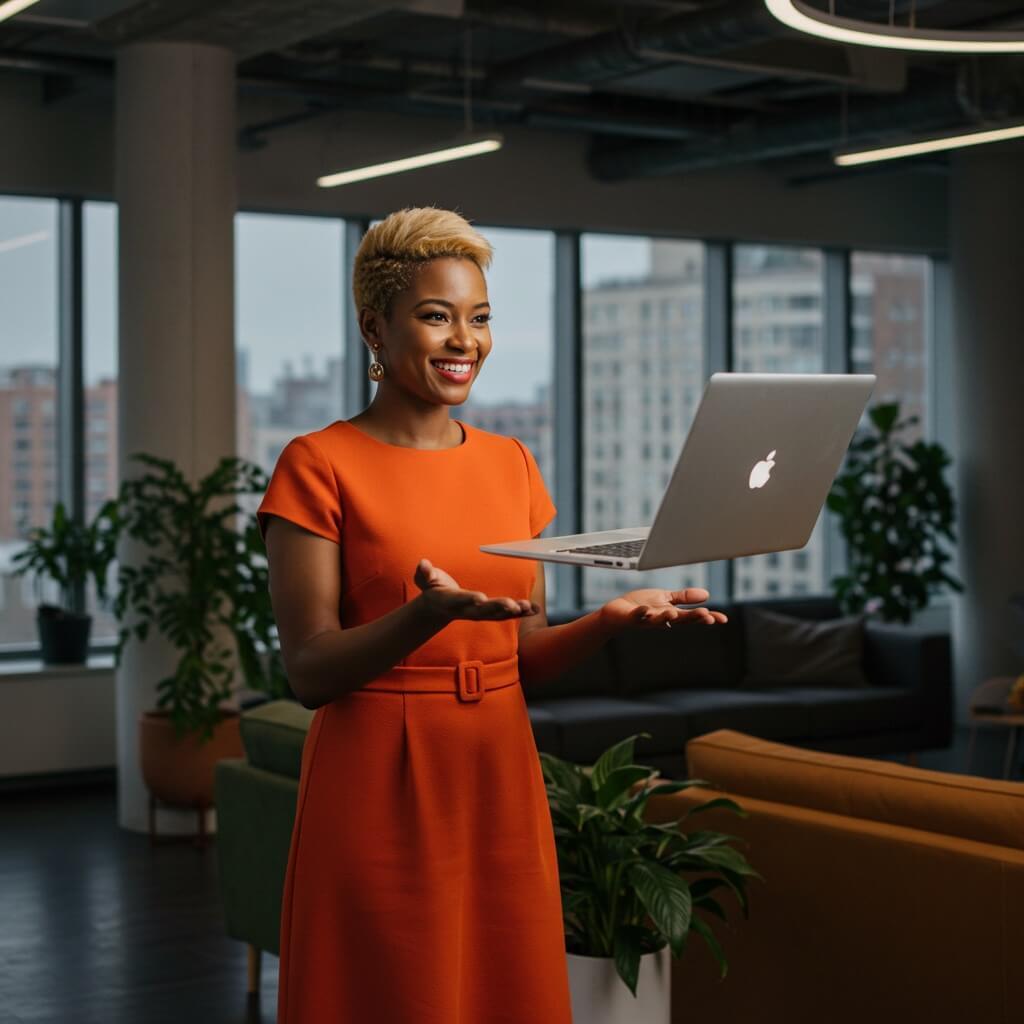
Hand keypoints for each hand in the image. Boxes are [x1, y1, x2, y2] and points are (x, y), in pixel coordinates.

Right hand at [413, 558, 538, 625]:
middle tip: (513, 606)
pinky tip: (535, 609)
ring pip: (498, 615)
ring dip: (514, 611)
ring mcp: (480, 613)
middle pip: (484, 611)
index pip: (461, 600)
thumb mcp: (425, 579)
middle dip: (498, 608)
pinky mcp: (490, 612)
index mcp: (452, 600)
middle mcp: (467, 610)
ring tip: (528, 607)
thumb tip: (422, 564)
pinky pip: (506, 614)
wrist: (438, 607)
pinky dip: (521, 612)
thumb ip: (424, 572)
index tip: (480, 598)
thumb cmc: (434, 588)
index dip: (470, 599)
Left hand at [600, 587, 727, 632]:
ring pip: (659, 620)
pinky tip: (646, 609)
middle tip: (707, 616)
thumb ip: (684, 598)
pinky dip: (641, 613)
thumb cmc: (642, 605)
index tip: (723, 619)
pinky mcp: (632, 617)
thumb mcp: (666, 599)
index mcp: (672, 614)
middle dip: (693, 618)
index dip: (707, 618)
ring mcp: (647, 619)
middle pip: (680, 619)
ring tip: (674, 613)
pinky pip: (637, 616)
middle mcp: (661, 619)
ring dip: (667, 617)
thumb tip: (707, 595)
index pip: (692, 617)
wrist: (617, 613)